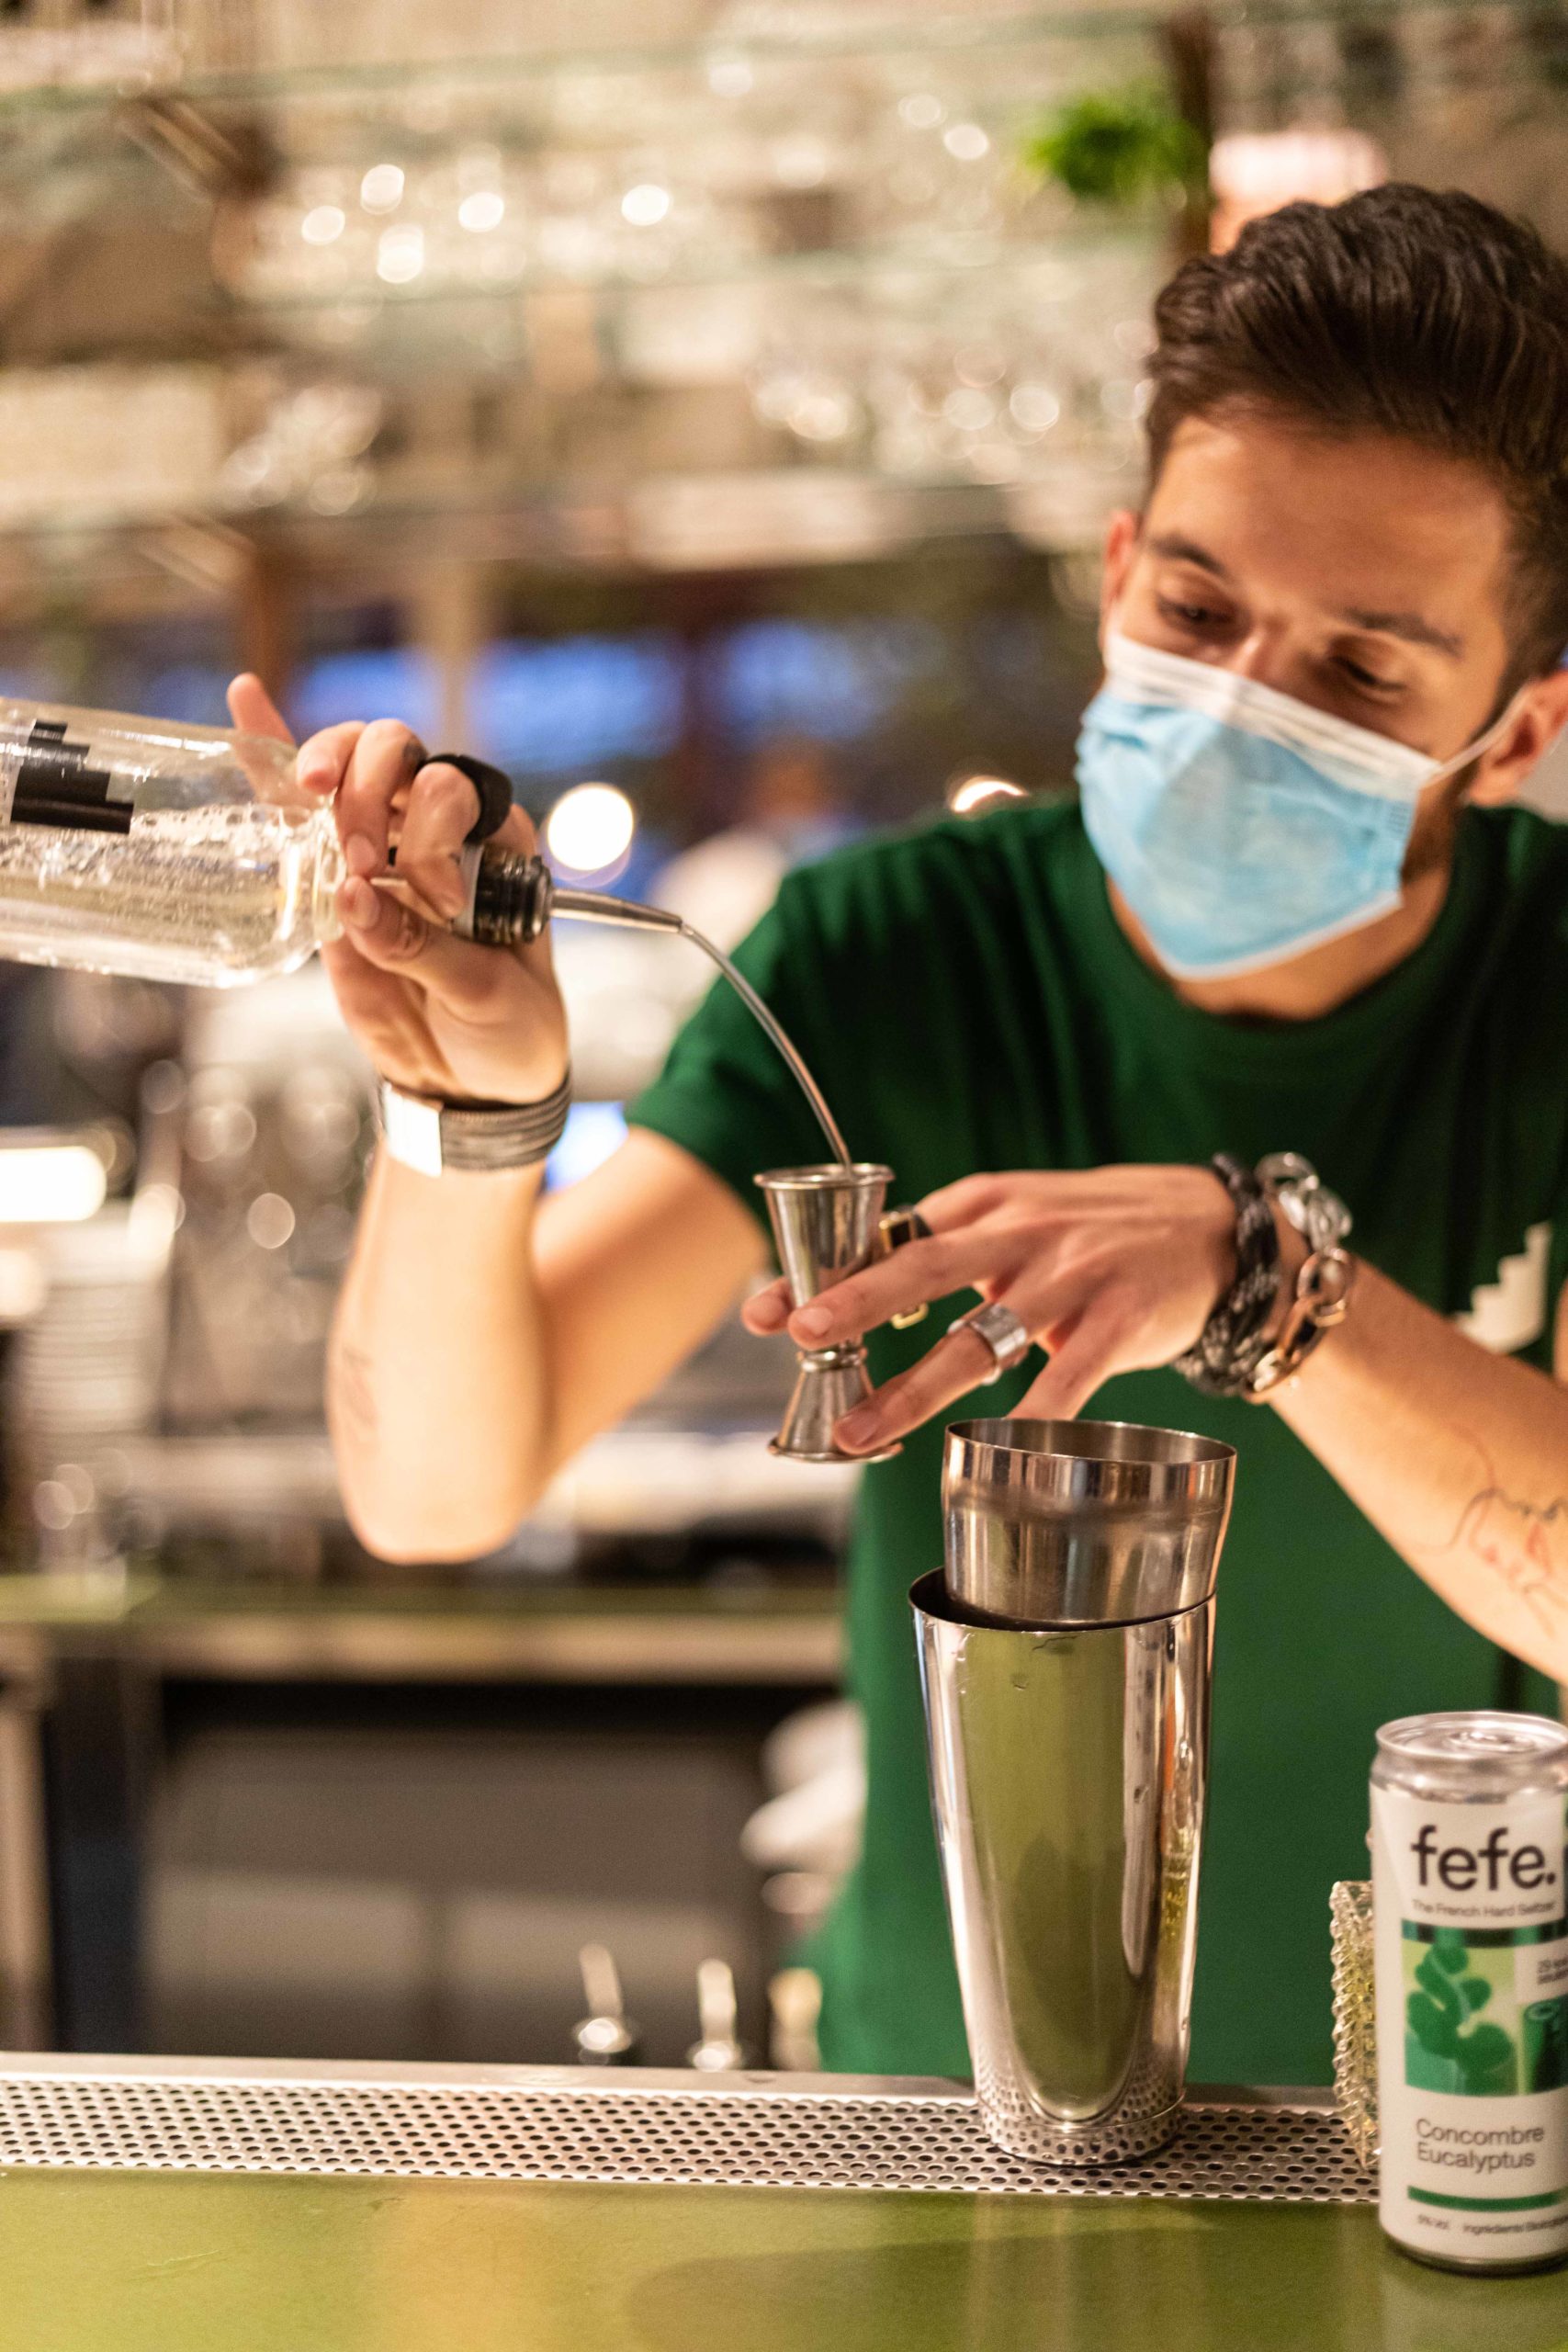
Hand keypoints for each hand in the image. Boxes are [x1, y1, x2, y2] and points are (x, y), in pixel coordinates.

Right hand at [227, 675, 567, 1107]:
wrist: (473, 1082)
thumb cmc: (506, 1030)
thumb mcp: (485, 996)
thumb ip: (422, 948)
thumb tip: (353, 897)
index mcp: (496, 845)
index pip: (454, 793)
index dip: (432, 832)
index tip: (432, 898)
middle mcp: (440, 832)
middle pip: (399, 757)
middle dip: (371, 789)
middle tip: (360, 855)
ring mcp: (384, 849)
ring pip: (349, 771)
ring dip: (323, 765)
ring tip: (309, 788)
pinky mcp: (334, 879)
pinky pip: (299, 812)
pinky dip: (271, 760)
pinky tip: (245, 701)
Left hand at [742, 1165, 1240, 1453]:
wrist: (1217, 1231)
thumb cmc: (1099, 1231)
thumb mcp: (1021, 1216)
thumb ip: (951, 1248)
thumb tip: (860, 1295)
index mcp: (986, 1205)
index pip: (893, 1235)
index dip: (827, 1271)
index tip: (764, 1309)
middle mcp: (1022, 1234)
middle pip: (925, 1268)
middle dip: (857, 1303)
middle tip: (798, 1337)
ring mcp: (1073, 1277)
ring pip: (982, 1336)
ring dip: (916, 1388)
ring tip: (863, 1432)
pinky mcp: (1122, 1320)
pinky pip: (1069, 1377)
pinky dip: (1032, 1416)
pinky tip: (997, 1451)